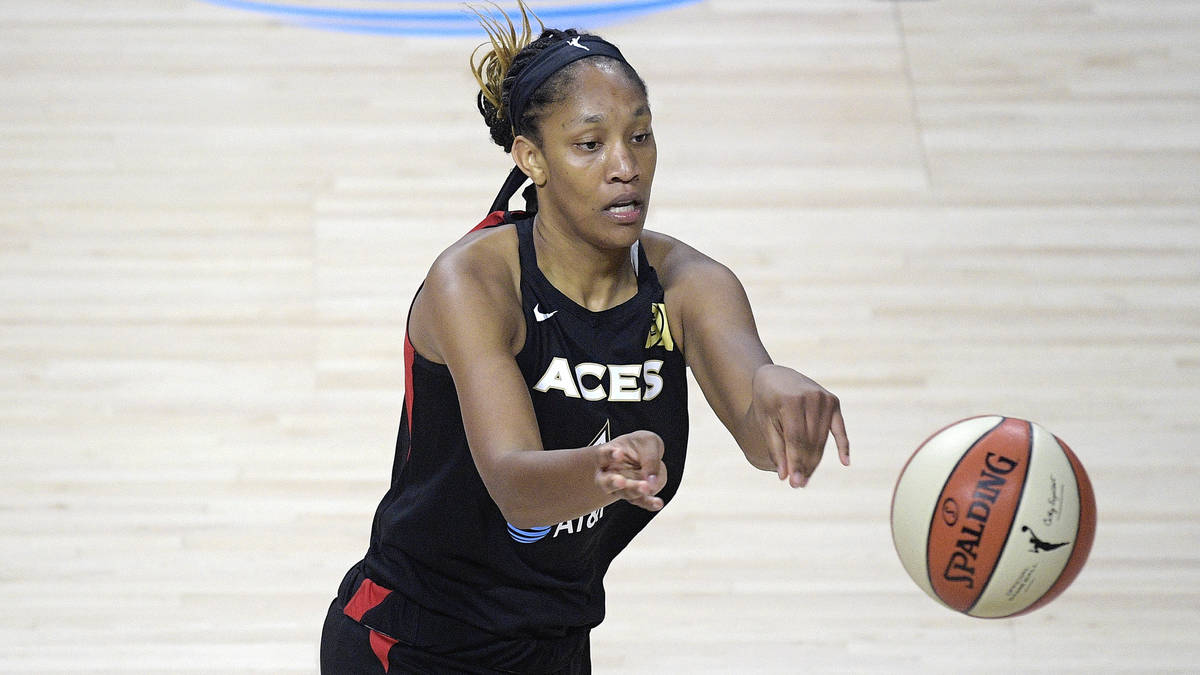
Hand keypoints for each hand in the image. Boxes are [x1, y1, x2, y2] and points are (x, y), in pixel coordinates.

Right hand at [595, 430, 666, 511]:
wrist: (644, 455)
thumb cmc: (641, 445)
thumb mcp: (649, 442)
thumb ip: (649, 458)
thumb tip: (651, 480)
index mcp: (607, 455)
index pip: (604, 455)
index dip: (609, 455)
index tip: (618, 453)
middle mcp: (609, 474)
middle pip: (607, 481)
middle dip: (614, 482)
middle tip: (622, 481)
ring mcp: (621, 488)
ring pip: (625, 493)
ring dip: (635, 491)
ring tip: (646, 488)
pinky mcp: (634, 495)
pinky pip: (640, 501)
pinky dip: (649, 503)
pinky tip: (658, 503)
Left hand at [749, 364, 849, 487]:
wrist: (776, 375)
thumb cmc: (766, 401)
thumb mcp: (765, 422)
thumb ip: (775, 447)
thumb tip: (784, 476)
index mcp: (791, 400)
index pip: (796, 439)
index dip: (795, 463)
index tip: (793, 483)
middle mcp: (811, 398)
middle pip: (811, 441)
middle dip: (805, 465)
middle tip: (799, 485)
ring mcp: (825, 398)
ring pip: (822, 439)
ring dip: (815, 461)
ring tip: (806, 478)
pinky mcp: (833, 401)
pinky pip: (840, 428)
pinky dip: (843, 445)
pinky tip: (845, 462)